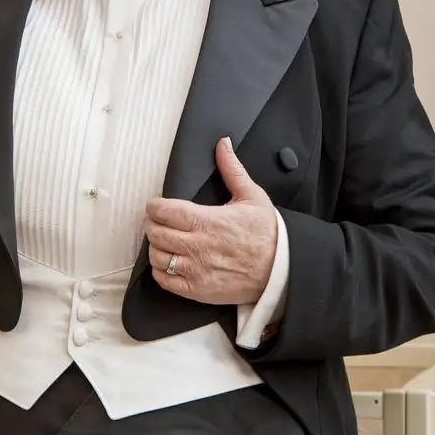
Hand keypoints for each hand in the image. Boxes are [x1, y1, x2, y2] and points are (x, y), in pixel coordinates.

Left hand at [146, 137, 277, 304]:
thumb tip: (222, 144)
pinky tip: (169, 263)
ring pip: (157, 256)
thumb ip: (231, 169)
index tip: (157, 205)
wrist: (282, 271)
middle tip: (159, 222)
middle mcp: (198, 246)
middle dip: (152, 224)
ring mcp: (196, 270)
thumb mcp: (252, 196)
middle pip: (155, 232)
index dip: (154, 206)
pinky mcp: (197, 290)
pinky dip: (161, 271)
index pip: (164, 210)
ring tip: (165, 241)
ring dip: (156, 247)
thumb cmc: (268, 234)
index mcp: (207, 221)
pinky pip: (164, 281)